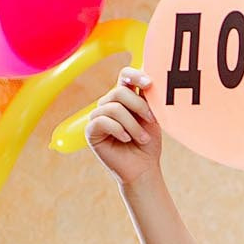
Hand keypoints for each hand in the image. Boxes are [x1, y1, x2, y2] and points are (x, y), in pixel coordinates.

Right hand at [82, 69, 162, 185]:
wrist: (143, 168)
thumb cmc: (148, 143)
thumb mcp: (152, 117)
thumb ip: (148, 98)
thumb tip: (150, 80)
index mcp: (125, 97)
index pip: (125, 75)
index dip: (135, 75)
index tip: (149, 84)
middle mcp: (109, 103)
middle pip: (120, 91)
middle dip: (139, 106)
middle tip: (151, 121)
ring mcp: (99, 116)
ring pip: (114, 108)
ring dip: (133, 125)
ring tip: (142, 139)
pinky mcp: (91, 130)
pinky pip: (102, 121)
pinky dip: (118, 130)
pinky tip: (126, 139)